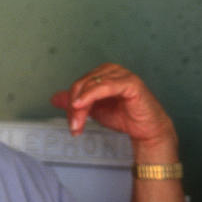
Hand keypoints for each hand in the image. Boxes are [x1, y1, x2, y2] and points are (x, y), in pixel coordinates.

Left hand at [50, 63, 175, 149]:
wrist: (146, 130)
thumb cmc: (125, 117)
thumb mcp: (94, 110)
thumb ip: (76, 103)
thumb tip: (55, 98)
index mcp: (102, 74)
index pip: (78, 85)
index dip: (70, 103)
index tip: (71, 123)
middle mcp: (111, 70)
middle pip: (81, 84)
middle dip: (74, 107)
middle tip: (74, 126)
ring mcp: (122, 75)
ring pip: (90, 85)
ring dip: (80, 106)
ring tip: (78, 124)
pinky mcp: (130, 83)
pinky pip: (106, 86)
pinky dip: (90, 95)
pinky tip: (81, 105)